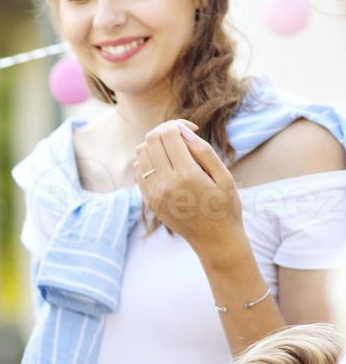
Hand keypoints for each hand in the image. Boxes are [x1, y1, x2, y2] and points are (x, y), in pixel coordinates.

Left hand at [135, 119, 243, 257]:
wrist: (214, 239)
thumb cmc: (225, 205)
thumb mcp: (223, 175)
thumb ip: (203, 151)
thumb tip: (183, 131)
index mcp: (187, 175)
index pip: (168, 134)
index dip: (178, 124)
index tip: (192, 129)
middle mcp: (165, 183)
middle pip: (150, 140)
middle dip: (165, 131)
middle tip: (181, 136)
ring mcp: (153, 194)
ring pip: (140, 154)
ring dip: (155, 146)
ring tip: (174, 151)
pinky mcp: (149, 201)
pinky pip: (138, 171)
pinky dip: (149, 161)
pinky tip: (166, 165)